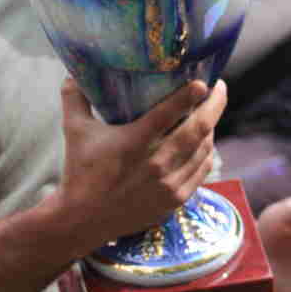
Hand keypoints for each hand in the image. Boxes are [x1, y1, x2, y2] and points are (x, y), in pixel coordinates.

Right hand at [54, 78, 223, 255]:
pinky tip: (204, 144)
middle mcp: (157, 162)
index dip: (191, 93)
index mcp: (134, 141)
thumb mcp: (74, 130)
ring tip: (209, 114)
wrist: (83, 219)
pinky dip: (207, 154)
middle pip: (199, 128)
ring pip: (205, 149)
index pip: (171, 111)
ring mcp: (170, 183)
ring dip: (211, 128)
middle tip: (218, 89)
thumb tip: (72, 73)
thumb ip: (74, 98)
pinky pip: (202, 170)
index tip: (203, 81)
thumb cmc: (79, 171)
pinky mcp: (175, 199)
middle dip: (215, 104)